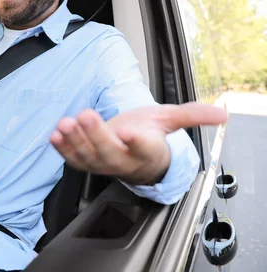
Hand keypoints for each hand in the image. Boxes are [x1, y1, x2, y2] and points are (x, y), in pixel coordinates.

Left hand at [49, 102, 227, 184]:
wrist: (133, 153)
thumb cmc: (151, 134)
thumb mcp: (170, 121)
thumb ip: (192, 115)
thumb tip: (222, 114)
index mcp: (148, 152)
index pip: (144, 148)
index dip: (138, 141)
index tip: (132, 131)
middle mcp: (124, 161)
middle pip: (109, 153)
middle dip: (96, 135)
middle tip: (87, 115)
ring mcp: (102, 163)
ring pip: (87, 158)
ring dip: (74, 141)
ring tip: (66, 124)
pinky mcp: (86, 161)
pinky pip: (73, 159)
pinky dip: (62, 149)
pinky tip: (55, 135)